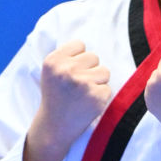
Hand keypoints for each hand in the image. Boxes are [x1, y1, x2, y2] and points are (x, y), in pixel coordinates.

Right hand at [11, 41, 110, 160]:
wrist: (54, 128)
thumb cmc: (57, 97)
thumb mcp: (52, 72)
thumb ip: (67, 55)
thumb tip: (93, 32)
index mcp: (53, 60)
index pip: (80, 45)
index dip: (79, 60)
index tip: (70, 75)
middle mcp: (66, 70)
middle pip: (94, 57)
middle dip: (89, 71)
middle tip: (77, 89)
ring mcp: (81, 83)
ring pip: (104, 72)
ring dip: (98, 83)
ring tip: (83, 96)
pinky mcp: (96, 97)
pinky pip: (108, 88)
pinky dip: (102, 97)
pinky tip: (88, 105)